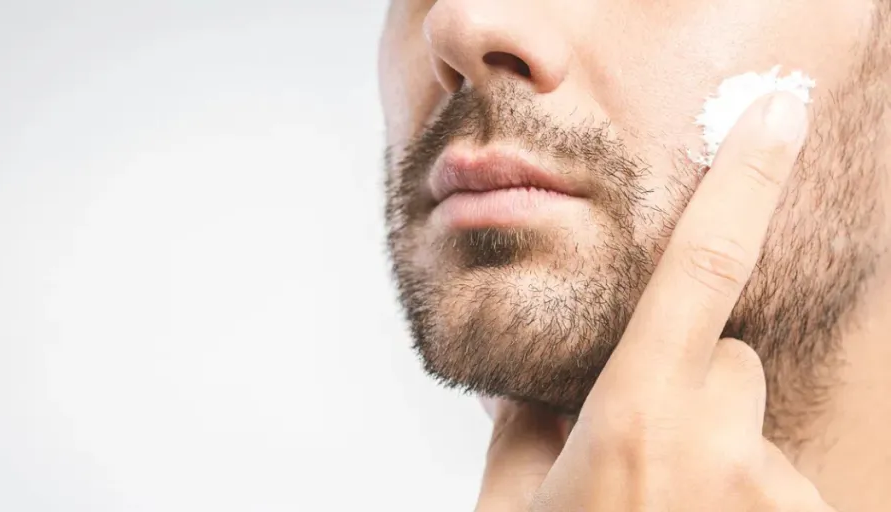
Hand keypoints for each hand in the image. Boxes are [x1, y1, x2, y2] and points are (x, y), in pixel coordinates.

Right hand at [474, 92, 833, 510]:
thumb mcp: (511, 496)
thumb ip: (528, 417)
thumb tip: (536, 372)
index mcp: (637, 417)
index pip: (701, 270)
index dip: (743, 184)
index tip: (776, 117)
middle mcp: (720, 446)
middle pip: (723, 356)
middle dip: (684, 383)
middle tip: (635, 454)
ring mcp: (769, 493)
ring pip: (749, 421)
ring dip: (714, 448)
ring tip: (658, 511)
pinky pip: (772, 476)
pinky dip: (738, 491)